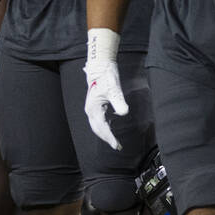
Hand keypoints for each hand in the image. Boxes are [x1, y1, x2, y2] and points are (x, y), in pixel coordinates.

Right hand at [83, 27, 127, 149]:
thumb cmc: (107, 77)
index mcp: (93, 109)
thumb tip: (124, 113)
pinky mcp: (95, 105)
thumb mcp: (114, 89)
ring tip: (114, 141)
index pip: (102, 128)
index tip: (116, 145)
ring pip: (97, 125)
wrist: (100, 67)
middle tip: (117, 146)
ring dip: (105, 134)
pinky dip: (104, 127)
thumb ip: (119, 102)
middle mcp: (90, 110)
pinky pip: (98, 120)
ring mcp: (92, 108)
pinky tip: (111, 127)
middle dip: (106, 138)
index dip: (109, 138)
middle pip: (97, 129)